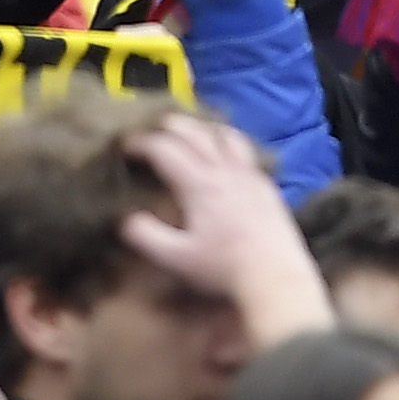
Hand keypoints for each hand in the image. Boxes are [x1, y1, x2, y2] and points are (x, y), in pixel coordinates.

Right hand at [119, 113, 333, 336]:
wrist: (274, 274)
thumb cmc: (223, 267)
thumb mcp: (176, 257)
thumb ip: (146, 236)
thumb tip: (126, 218)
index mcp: (199, 184)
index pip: (165, 149)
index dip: (141, 143)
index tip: (124, 146)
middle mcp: (225, 170)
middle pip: (195, 133)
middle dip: (170, 125)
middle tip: (151, 128)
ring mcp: (249, 173)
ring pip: (225, 135)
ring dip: (202, 127)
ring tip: (188, 130)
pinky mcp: (265, 183)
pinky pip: (244, 148)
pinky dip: (227, 139)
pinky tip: (225, 150)